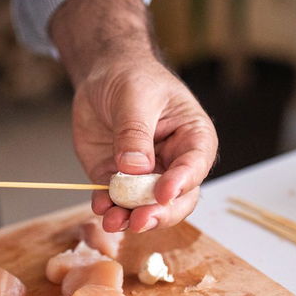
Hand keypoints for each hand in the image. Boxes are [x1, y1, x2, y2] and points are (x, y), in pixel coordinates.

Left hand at [72, 51, 216, 231]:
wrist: (103, 75)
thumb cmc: (132, 77)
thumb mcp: (134, 96)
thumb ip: (134, 132)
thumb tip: (134, 168)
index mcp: (193, 137)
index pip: (194, 165)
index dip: (182, 182)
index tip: (163, 194)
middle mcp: (173, 162)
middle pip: (177, 198)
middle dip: (158, 212)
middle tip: (140, 220)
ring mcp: (145, 175)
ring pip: (146, 206)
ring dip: (130, 217)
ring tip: (113, 221)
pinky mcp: (117, 179)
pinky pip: (115, 200)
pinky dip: (108, 208)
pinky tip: (100, 208)